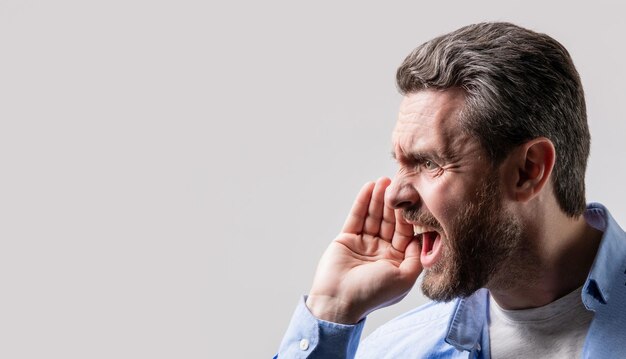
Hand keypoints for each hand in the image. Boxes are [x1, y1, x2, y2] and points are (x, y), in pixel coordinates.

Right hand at [306, 177, 421, 323]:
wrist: (338, 300)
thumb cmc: (372, 294)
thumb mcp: (404, 278)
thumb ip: (417, 257)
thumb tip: (423, 237)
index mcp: (397, 262)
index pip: (406, 233)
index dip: (409, 216)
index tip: (413, 199)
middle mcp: (382, 252)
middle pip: (390, 222)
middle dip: (393, 204)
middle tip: (397, 184)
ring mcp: (364, 244)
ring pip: (374, 217)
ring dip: (379, 199)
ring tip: (383, 182)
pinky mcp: (347, 239)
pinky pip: (356, 217)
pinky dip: (362, 202)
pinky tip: (369, 188)